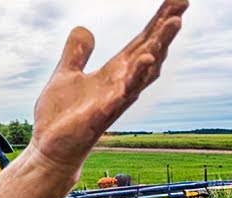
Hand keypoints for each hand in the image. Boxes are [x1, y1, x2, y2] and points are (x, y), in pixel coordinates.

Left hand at [29, 0, 185, 174]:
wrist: (49, 148)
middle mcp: (120, 84)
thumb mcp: (65, 75)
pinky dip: (134, 78)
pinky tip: (142, 60)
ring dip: (158, 48)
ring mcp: (114, 99)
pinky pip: (123, 95)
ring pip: (144, 71)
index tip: (177, 0)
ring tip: (172, 24)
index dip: (158, 21)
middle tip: (182, 5)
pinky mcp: (102, 115)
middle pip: (150, 51)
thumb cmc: (61, 116)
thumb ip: (76, 53)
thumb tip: (83, 28)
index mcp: (114, 72)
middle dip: (166, 29)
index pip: (141, 41)